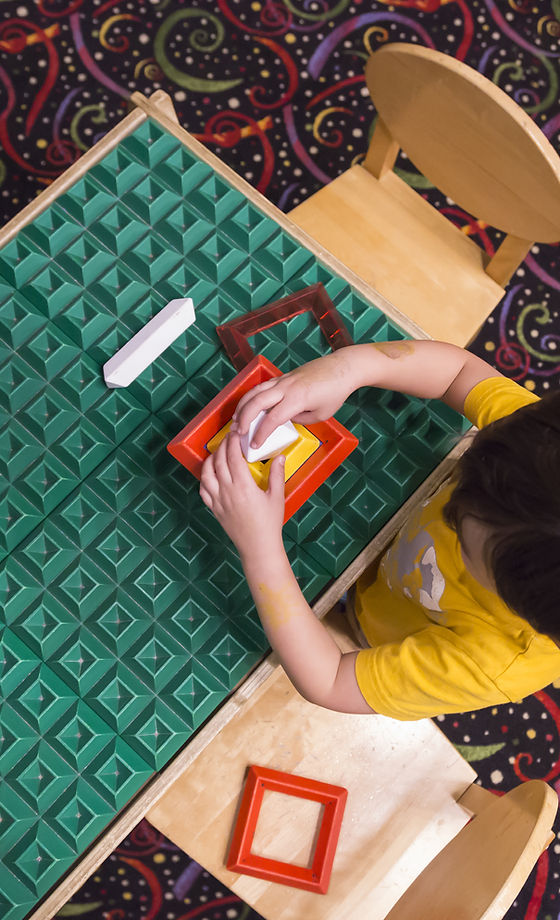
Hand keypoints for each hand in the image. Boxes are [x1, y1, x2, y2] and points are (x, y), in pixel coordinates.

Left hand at [200, 430, 284, 558]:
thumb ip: (276, 475)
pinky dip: (204, 478)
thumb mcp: (277, 497)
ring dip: (211, 460)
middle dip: (223, 446)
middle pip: (219, 461)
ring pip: (206, 474)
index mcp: (244, 486)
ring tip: (218, 453)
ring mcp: (218, 500)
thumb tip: (279, 457)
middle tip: (228, 438)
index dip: (233, 442)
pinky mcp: (214, 509)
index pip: (234, 457)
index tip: (235, 433)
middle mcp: (227, 491)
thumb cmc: (269, 524)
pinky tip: (210, 473)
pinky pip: (203, 490)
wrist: (258, 547)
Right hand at [232, 350, 354, 448]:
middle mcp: (287, 387)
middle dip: (244, 419)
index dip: (261, 434)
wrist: (343, 368)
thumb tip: (286, 420)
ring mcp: (283, 379)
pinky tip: (247, 406)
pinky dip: (251, 396)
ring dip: (243, 406)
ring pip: (255, 391)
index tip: (255, 444)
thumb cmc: (335, 391)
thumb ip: (300, 419)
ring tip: (236, 420)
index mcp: (297, 399)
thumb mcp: (321, 414)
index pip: (272, 419)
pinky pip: (262, 386)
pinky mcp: (283, 376)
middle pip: (256, 402)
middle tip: (237, 433)